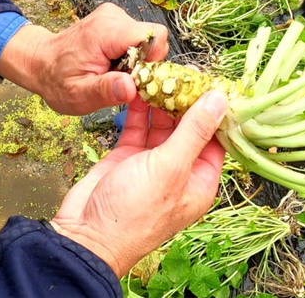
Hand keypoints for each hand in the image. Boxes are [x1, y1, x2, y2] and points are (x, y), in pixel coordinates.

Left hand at [0, 3, 168, 114]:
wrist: (40, 63)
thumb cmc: (57, 81)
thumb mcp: (79, 95)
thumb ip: (106, 91)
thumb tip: (132, 87)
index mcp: (106, 32)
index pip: (154, 35)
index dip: (153, 60)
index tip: (135, 78)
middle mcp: (113, 17)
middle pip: (153, 39)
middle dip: (144, 64)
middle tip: (120, 79)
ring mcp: (114, 16)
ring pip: (146, 40)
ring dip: (136, 61)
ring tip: (111, 72)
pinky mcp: (115, 20)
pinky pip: (137, 39)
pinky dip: (129, 56)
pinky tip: (110, 65)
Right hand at [51, 90, 227, 277]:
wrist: (85, 234)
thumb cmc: (133, 211)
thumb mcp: (170, 168)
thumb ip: (194, 131)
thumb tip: (220, 101)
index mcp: (199, 180)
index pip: (215, 139)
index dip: (214, 111)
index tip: (212, 82)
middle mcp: (178, 171)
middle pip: (188, 128)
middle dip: (185, 101)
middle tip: (182, 71)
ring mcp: (151, 163)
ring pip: (161, 126)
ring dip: (160, 102)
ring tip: (160, 74)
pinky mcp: (127, 157)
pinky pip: (137, 128)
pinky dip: (138, 110)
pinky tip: (138, 88)